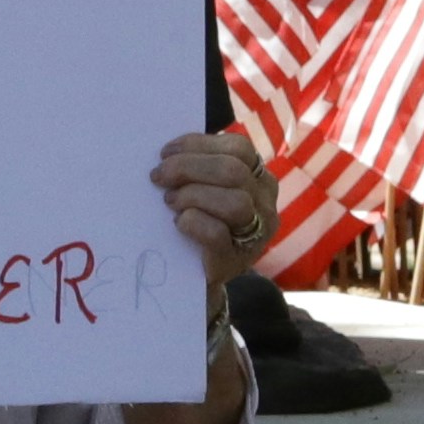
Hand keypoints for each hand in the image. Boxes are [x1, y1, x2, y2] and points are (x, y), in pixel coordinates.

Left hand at [154, 124, 269, 316]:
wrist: (196, 278)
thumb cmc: (200, 225)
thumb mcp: (208, 190)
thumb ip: (201, 169)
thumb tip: (169, 152)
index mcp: (260, 179)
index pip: (238, 148)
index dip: (199, 145)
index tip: (165, 152)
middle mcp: (265, 203)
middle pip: (233, 171)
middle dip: (188, 167)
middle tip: (158, 176)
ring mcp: (256, 233)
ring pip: (234, 202)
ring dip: (192, 195)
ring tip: (170, 201)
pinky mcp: (236, 259)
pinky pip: (217, 233)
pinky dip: (192, 222)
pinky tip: (179, 222)